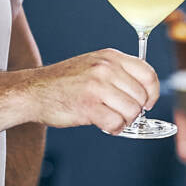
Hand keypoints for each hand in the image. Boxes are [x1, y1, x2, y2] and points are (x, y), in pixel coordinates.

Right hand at [29, 49, 158, 133]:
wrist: (33, 91)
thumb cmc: (65, 82)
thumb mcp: (94, 64)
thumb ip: (119, 72)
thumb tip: (146, 91)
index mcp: (111, 56)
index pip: (148, 74)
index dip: (152, 92)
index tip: (147, 102)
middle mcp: (106, 68)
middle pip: (141, 96)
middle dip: (135, 110)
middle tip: (120, 113)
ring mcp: (97, 86)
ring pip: (131, 111)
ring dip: (124, 121)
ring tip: (110, 118)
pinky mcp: (88, 106)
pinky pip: (116, 123)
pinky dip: (113, 129)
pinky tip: (103, 125)